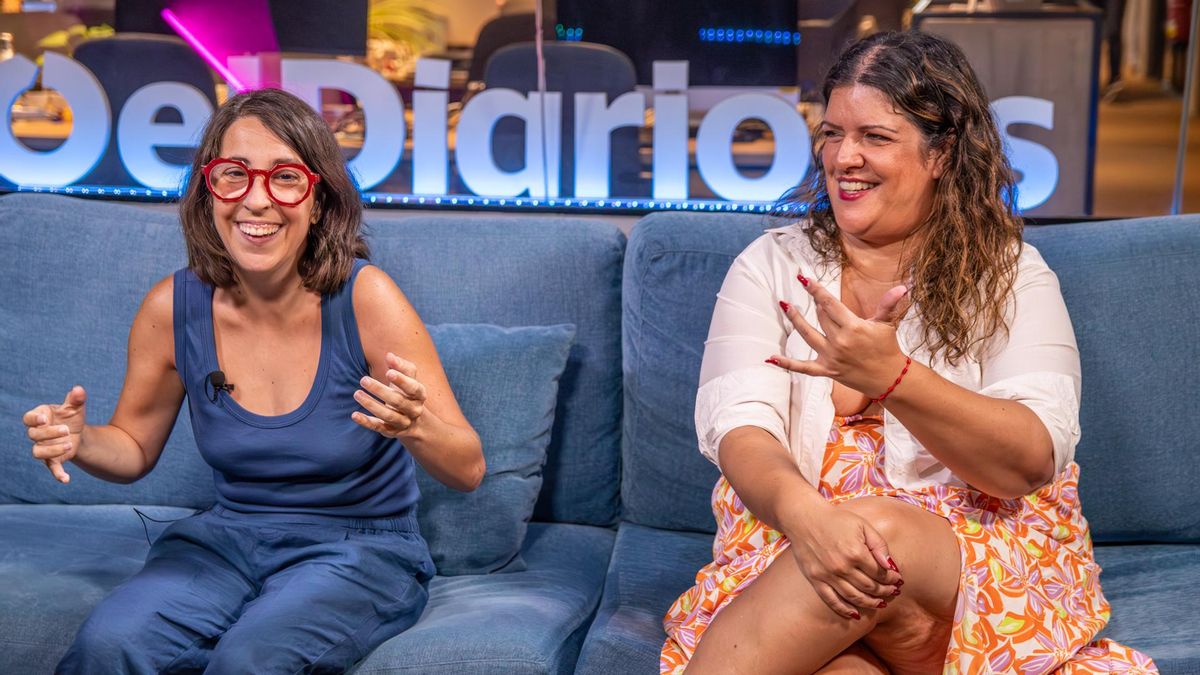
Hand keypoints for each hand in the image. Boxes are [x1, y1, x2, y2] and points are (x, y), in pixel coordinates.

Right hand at [23, 386, 86, 483]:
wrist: (78, 432)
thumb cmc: (71, 416)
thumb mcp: (75, 407)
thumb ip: (76, 399)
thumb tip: (79, 390)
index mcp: (39, 417)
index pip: (28, 418)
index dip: (33, 419)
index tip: (44, 418)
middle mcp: (37, 434)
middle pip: (34, 435)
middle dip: (49, 433)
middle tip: (67, 430)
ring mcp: (43, 447)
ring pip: (38, 452)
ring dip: (52, 450)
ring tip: (69, 444)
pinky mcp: (52, 460)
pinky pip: (51, 468)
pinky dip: (58, 474)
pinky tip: (66, 479)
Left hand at [351, 352, 426, 438]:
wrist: (414, 420)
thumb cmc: (408, 393)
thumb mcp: (409, 379)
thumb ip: (401, 366)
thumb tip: (389, 355)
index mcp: (419, 395)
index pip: (413, 388)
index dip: (402, 381)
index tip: (389, 372)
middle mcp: (414, 410)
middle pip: (398, 401)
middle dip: (380, 391)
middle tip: (364, 379)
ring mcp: (403, 422)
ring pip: (388, 416)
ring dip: (372, 405)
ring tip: (357, 393)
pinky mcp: (390, 431)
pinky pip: (378, 427)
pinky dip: (366, 422)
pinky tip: (354, 415)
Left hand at [770, 275, 909, 396]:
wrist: (888, 378)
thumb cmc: (887, 348)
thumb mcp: (887, 324)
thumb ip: (889, 304)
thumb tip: (903, 287)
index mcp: (853, 327)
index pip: (830, 304)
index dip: (816, 290)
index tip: (804, 278)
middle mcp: (840, 342)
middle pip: (820, 317)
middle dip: (814, 304)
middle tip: (808, 291)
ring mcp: (831, 357)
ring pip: (807, 335)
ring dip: (795, 320)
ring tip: (785, 306)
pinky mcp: (826, 370)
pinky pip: (802, 367)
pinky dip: (786, 363)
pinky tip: (770, 357)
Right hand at [786, 502, 902, 618]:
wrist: (804, 518)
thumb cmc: (836, 520)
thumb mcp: (862, 525)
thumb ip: (879, 545)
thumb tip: (891, 566)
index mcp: (856, 552)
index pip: (880, 573)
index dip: (891, 578)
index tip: (897, 579)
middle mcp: (842, 567)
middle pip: (870, 587)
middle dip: (885, 591)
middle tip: (892, 592)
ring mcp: (828, 575)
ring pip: (854, 597)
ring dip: (870, 603)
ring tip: (880, 603)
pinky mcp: (815, 579)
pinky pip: (832, 600)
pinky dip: (844, 610)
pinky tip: (855, 614)